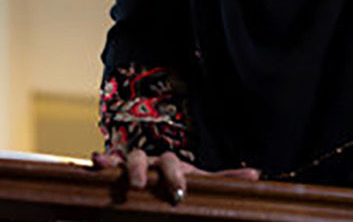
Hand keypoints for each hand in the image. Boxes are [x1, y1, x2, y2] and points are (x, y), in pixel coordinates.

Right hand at [91, 148, 259, 203]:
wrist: (157, 180)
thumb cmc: (178, 181)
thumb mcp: (200, 180)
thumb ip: (224, 179)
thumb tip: (255, 175)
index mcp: (171, 163)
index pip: (172, 165)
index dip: (174, 177)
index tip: (178, 194)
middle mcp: (151, 160)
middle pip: (147, 158)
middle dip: (144, 170)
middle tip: (143, 186)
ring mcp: (132, 164)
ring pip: (126, 158)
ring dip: (123, 166)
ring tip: (117, 175)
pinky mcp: (115, 171)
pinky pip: (107, 162)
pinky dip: (102, 161)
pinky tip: (96, 164)